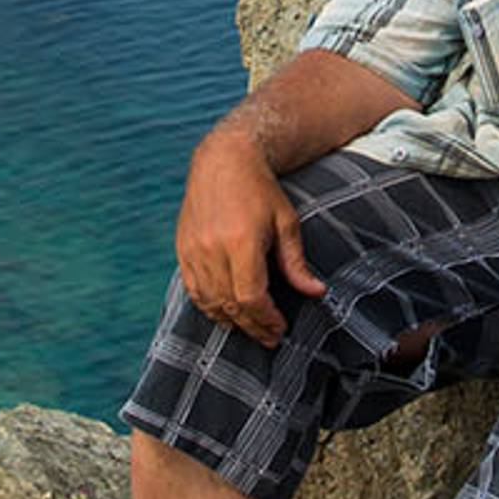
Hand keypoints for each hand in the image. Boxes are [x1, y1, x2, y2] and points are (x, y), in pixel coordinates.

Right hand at [173, 130, 319, 342]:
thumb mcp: (286, 223)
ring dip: (230, 320)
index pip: (250, 296)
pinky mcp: (183, 249)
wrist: (223, 160)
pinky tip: (226, 312)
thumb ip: (296, 262)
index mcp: (241, 241)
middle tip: (270, 338)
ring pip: (209, 301)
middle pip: (229, 304)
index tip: (280, 328)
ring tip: (251, 327)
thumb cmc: (260, 190)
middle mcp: (212, 248)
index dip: (266, 319)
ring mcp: (193, 250)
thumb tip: (315, 293)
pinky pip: (193, 290)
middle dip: (252, 326)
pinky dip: (209, 306)